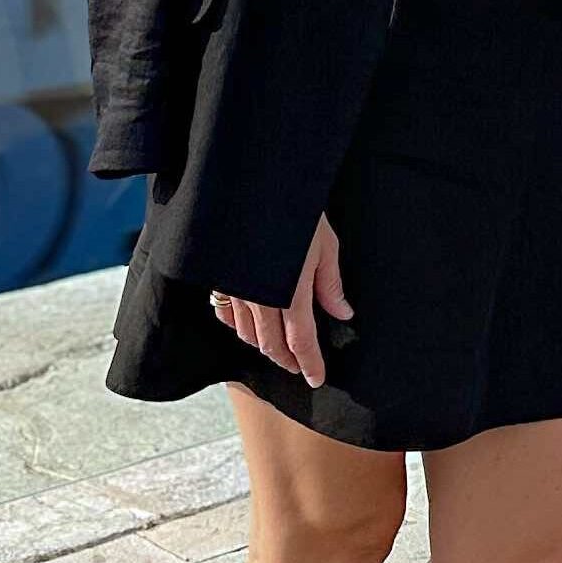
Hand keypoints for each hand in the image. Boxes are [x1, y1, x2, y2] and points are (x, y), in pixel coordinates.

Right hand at [212, 217, 350, 387]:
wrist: (253, 184)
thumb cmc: (296, 212)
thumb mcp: (324, 245)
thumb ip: (330, 285)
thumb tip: (343, 314)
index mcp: (289, 294)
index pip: (301, 342)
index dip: (309, 363)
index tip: (316, 378)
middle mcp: (259, 299)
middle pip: (271, 344)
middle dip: (287, 360)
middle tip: (300, 368)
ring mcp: (234, 289)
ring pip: (246, 333)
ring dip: (263, 346)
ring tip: (279, 350)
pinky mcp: (218, 277)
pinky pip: (223, 313)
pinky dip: (237, 327)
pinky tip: (247, 327)